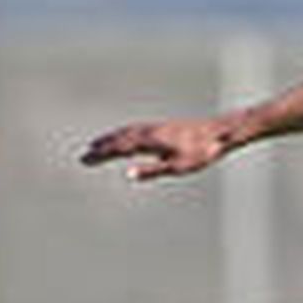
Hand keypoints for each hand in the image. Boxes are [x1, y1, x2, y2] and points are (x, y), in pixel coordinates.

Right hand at [79, 116, 233, 181]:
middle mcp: (149, 131)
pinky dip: (124, 134)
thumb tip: (128, 175)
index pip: (119, 148)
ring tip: (97, 145)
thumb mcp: (176, 166)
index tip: (86, 159)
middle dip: (101, 148)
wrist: (218, 133)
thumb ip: (151, 170)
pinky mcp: (163, 127)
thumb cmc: (200, 152)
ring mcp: (155, 127)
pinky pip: (136, 129)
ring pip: (127, 132)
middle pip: (119, 139)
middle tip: (84, 157)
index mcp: (150, 140)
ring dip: (110, 139)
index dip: (102, 154)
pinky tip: (125, 138)